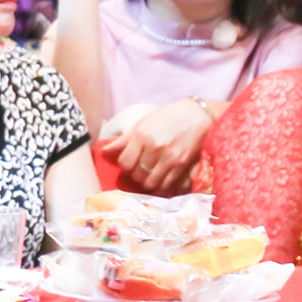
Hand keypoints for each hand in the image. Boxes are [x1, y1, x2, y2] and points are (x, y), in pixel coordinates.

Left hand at [100, 97, 214, 193]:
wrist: (197, 116)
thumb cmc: (167, 117)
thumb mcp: (142, 123)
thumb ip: (124, 139)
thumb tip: (104, 151)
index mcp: (141, 134)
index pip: (124, 162)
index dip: (124, 166)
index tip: (128, 163)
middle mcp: (154, 147)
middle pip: (136, 174)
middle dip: (134, 175)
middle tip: (138, 171)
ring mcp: (169, 157)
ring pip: (150, 182)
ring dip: (147, 182)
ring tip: (148, 176)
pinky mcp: (182, 165)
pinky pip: (167, 184)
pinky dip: (161, 186)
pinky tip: (160, 179)